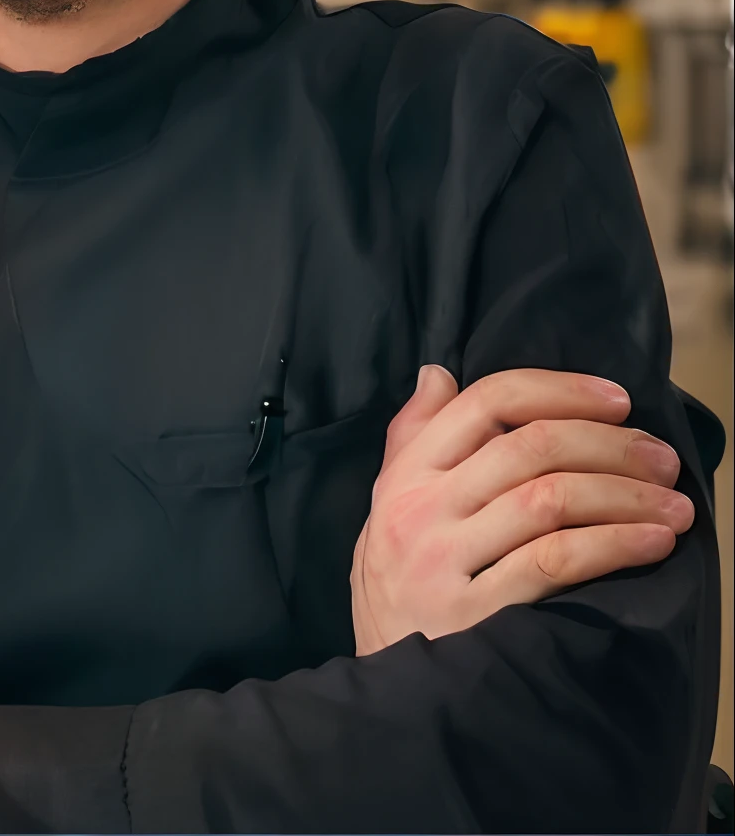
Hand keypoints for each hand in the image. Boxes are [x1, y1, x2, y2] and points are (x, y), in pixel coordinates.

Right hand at [351, 366, 693, 655]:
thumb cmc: (396, 587)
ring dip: (626, 495)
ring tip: (674, 506)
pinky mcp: (477, 615)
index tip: (618, 400)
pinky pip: (556, 562)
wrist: (387, 687)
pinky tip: (652, 543)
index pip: (487, 402)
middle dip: (611, 445)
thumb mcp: (386, 505)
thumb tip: (439, 373)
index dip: (561, 390)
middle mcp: (422, 510)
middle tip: (662, 460)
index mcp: (406, 474)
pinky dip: (614, 544)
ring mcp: (446, 562)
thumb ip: (411, 436)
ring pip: (550, 499)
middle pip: (531, 448)